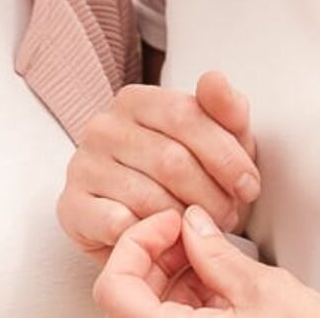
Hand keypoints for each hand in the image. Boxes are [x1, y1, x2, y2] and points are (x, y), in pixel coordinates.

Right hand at [60, 71, 260, 259]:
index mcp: (135, 99)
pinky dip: (149, 235)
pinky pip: (116, 223)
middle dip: (211, 195)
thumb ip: (225, 108)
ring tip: (203, 231)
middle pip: (170, 159)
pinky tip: (166, 239)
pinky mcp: (71, 207)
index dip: (225, 155)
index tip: (248, 186)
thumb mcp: (220, 139)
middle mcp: (103, 126)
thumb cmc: (189, 174)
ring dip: (186, 222)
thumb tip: (214, 79)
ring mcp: (82, 166)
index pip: (185, 115)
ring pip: (148, 196)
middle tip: (229, 216)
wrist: (148, 220)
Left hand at [94, 206, 319, 316]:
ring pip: (152, 307)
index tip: (169, 221)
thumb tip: (194, 224)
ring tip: (211, 249)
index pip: (114, 290)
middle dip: (158, 253)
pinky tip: (219, 276)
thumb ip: (217, 253)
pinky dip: (190, 294)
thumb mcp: (264, 292)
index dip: (136, 244)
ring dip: (174, 272)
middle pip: (129, 296)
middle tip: (190, 228)